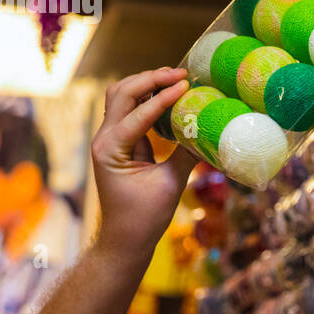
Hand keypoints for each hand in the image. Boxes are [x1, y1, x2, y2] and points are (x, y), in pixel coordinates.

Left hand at [90, 67, 195, 261]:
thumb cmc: (145, 217)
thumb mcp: (170, 184)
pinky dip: (148, 99)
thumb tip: (208, 129)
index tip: (186, 85)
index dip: (163, 97)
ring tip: (175, 79)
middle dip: (150, 79)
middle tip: (180, 75)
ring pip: (122, 97)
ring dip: (146, 85)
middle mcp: (104, 139)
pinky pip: (130, 111)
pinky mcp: (120, 143)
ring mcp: (109, 139)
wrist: (125, 239)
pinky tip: (170, 97)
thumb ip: (187, 153)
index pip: (137, 113)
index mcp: (111, 150)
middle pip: (122, 93)